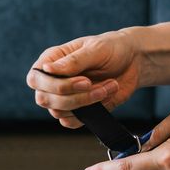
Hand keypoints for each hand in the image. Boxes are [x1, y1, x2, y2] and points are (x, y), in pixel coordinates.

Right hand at [26, 30, 143, 127]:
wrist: (133, 61)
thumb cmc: (112, 48)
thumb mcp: (96, 49)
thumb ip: (74, 61)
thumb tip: (47, 69)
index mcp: (52, 60)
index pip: (35, 79)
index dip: (56, 85)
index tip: (85, 81)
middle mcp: (54, 80)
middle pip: (45, 99)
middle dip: (74, 97)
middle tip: (97, 86)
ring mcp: (65, 97)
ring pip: (60, 112)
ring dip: (87, 103)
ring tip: (110, 86)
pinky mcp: (79, 110)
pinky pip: (72, 122)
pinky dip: (90, 114)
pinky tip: (107, 97)